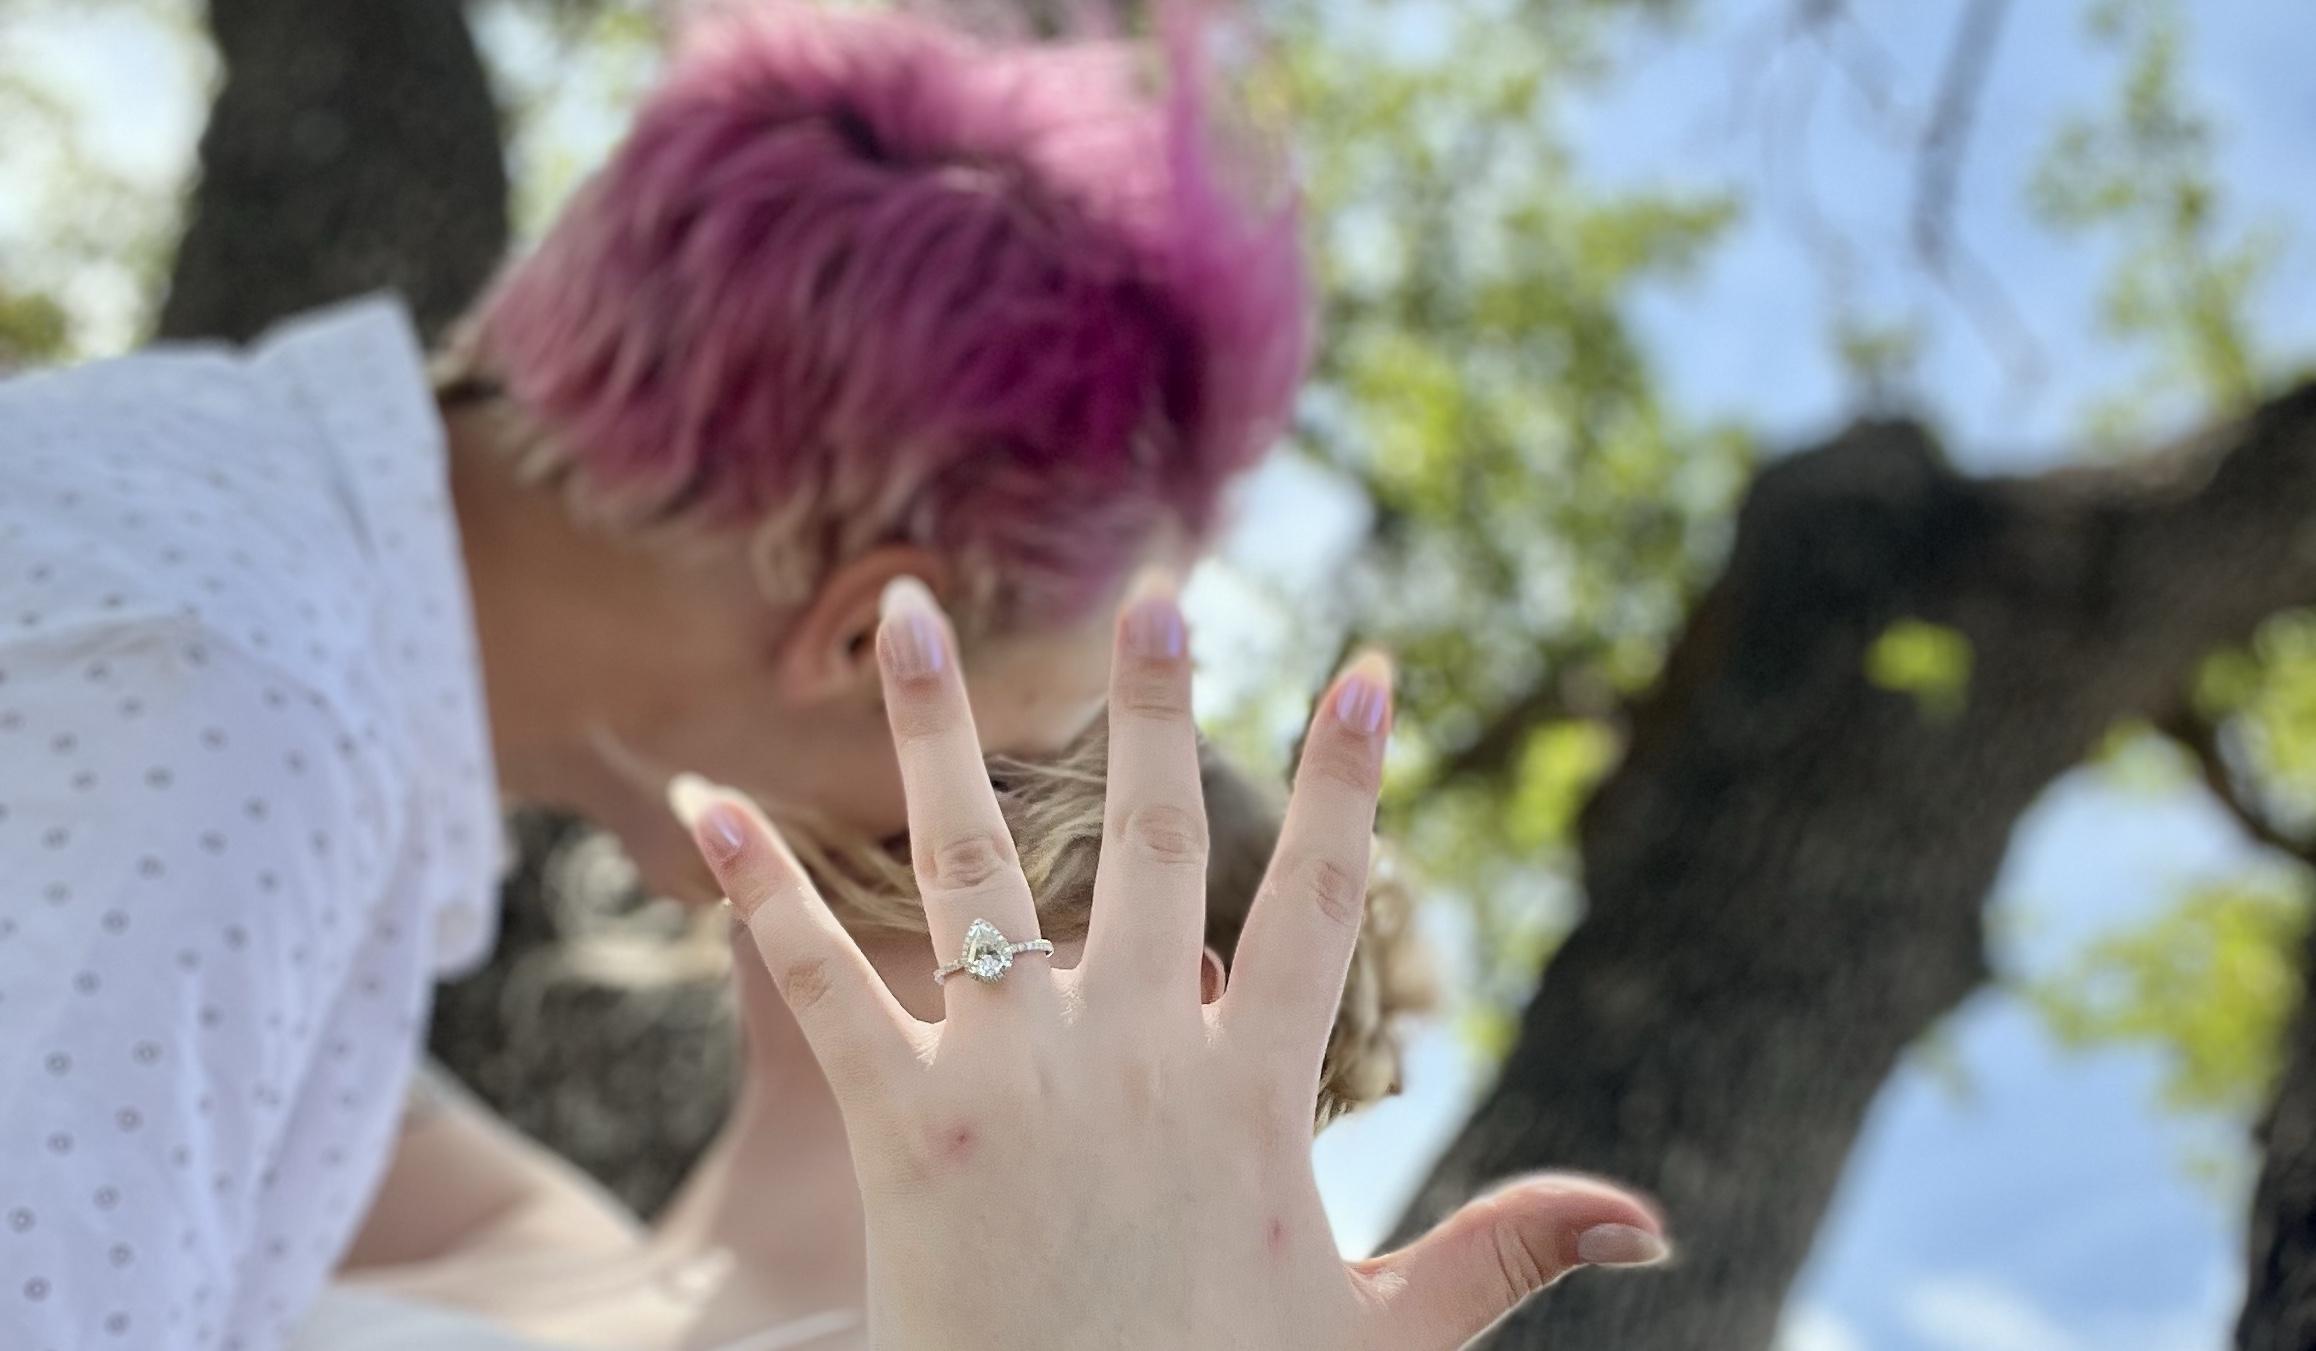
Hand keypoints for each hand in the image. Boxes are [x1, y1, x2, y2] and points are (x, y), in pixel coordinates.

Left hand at [685, 576, 1668, 1349]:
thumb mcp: (1385, 1339)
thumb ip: (1503, 1251)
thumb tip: (1651, 1217)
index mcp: (1253, 1096)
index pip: (1314, 905)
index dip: (1346, 784)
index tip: (1368, 668)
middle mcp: (1135, 1059)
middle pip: (1145, 844)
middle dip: (1152, 710)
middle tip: (1157, 591)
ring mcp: (1013, 1085)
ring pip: (972, 871)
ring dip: (936, 735)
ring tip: (910, 615)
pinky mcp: (902, 1133)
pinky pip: (823, 990)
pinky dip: (760, 897)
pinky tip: (705, 806)